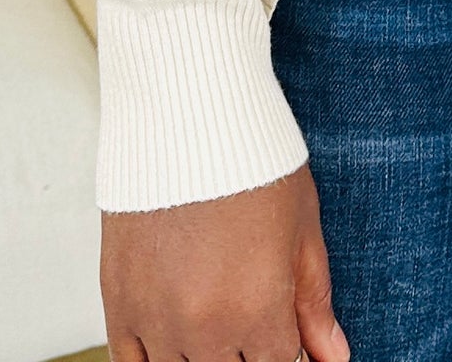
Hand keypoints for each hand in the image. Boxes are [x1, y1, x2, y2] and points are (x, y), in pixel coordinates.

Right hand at [102, 161, 350, 361]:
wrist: (187, 114)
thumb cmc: (253, 160)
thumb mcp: (302, 227)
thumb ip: (314, 302)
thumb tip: (334, 357)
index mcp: (258, 311)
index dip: (285, 351)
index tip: (283, 331)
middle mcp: (204, 328)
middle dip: (246, 351)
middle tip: (249, 312)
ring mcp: (155, 319)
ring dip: (203, 355)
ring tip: (218, 314)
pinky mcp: (117, 301)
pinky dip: (154, 359)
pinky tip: (175, 342)